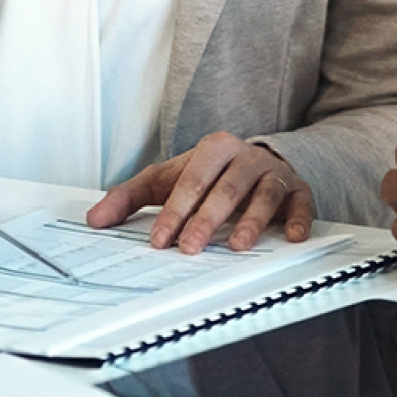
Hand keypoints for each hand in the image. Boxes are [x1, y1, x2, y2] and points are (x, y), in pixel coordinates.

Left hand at [86, 132, 315, 252]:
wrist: (258, 163)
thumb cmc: (209, 175)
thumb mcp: (168, 179)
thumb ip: (130, 196)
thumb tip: (94, 218)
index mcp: (214, 148)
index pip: (191, 180)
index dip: (175, 211)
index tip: (159, 239)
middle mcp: (246, 157)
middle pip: (226, 188)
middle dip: (206, 219)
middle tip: (189, 247)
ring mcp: (274, 173)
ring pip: (264, 195)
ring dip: (251, 221)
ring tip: (236, 246)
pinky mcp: (298, 190)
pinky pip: (302, 203)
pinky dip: (299, 219)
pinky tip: (293, 237)